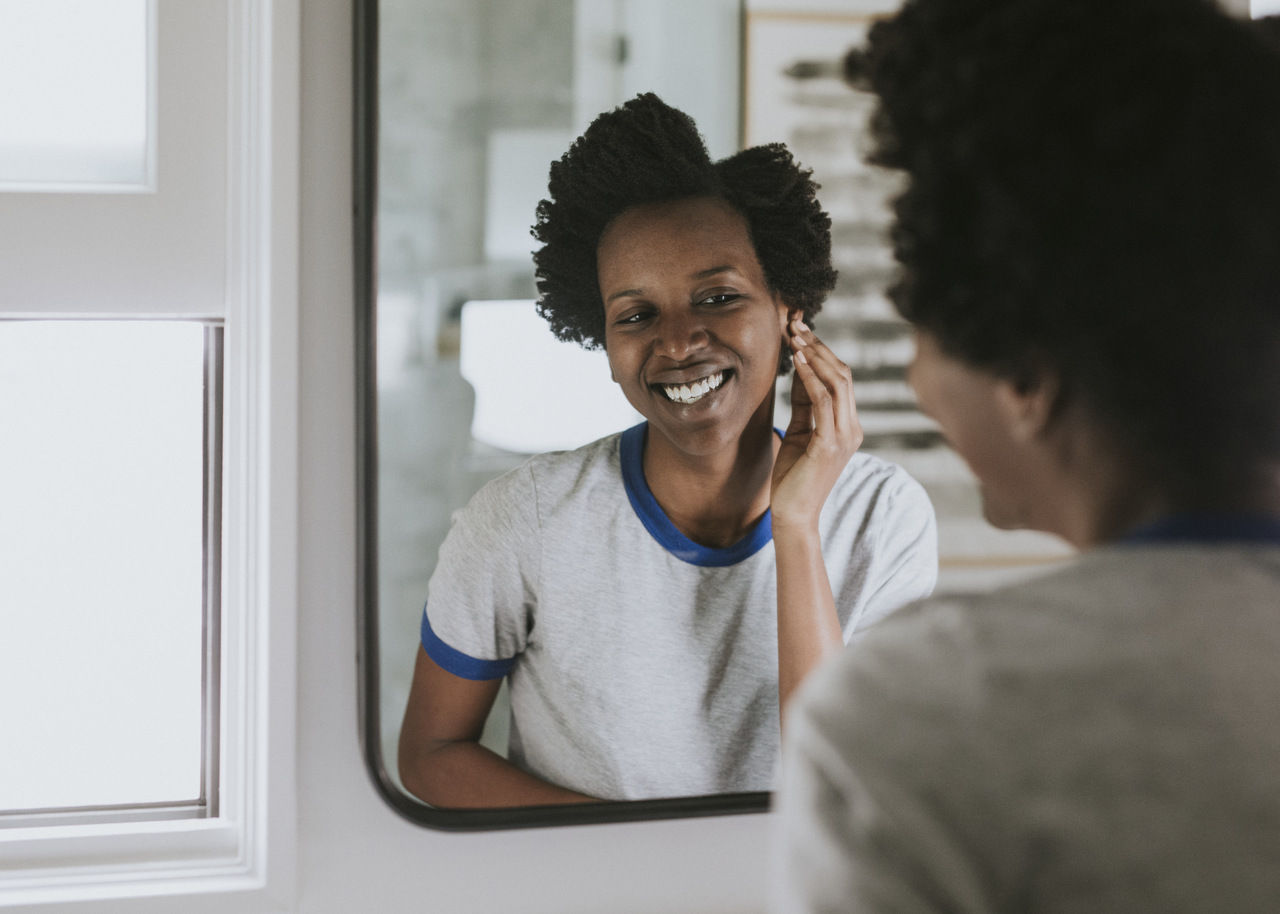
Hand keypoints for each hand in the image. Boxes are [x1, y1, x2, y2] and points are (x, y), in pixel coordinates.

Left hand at [771, 316, 863, 531]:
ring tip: (795, 335)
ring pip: (838, 383)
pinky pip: (824, 402)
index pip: (841, 379)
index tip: (801, 331)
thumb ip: (804, 404)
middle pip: (843, 375)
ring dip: (815, 356)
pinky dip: (812, 377)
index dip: (822, 352)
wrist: (794, 515)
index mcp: (848, 426)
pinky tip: (798, 360)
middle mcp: (852, 428)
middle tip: (797, 325)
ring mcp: (845, 436)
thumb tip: (801, 370)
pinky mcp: (830, 444)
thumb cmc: (793, 478)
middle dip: (819, 346)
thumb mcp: (799, 432)